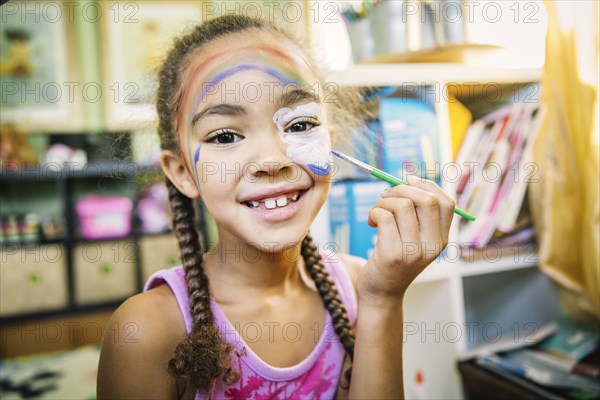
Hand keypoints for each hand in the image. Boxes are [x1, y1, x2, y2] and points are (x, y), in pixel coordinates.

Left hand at [357, 175, 454, 303]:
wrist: (381, 293)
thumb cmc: (394, 259)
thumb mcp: (414, 238)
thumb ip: (417, 214)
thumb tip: (409, 179)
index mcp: (442, 240)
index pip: (447, 203)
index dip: (427, 185)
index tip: (408, 181)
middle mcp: (433, 246)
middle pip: (426, 200)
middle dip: (402, 189)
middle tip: (385, 196)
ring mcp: (414, 251)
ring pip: (402, 205)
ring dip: (383, 202)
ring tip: (376, 213)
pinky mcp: (393, 254)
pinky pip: (384, 216)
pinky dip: (374, 212)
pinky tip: (371, 223)